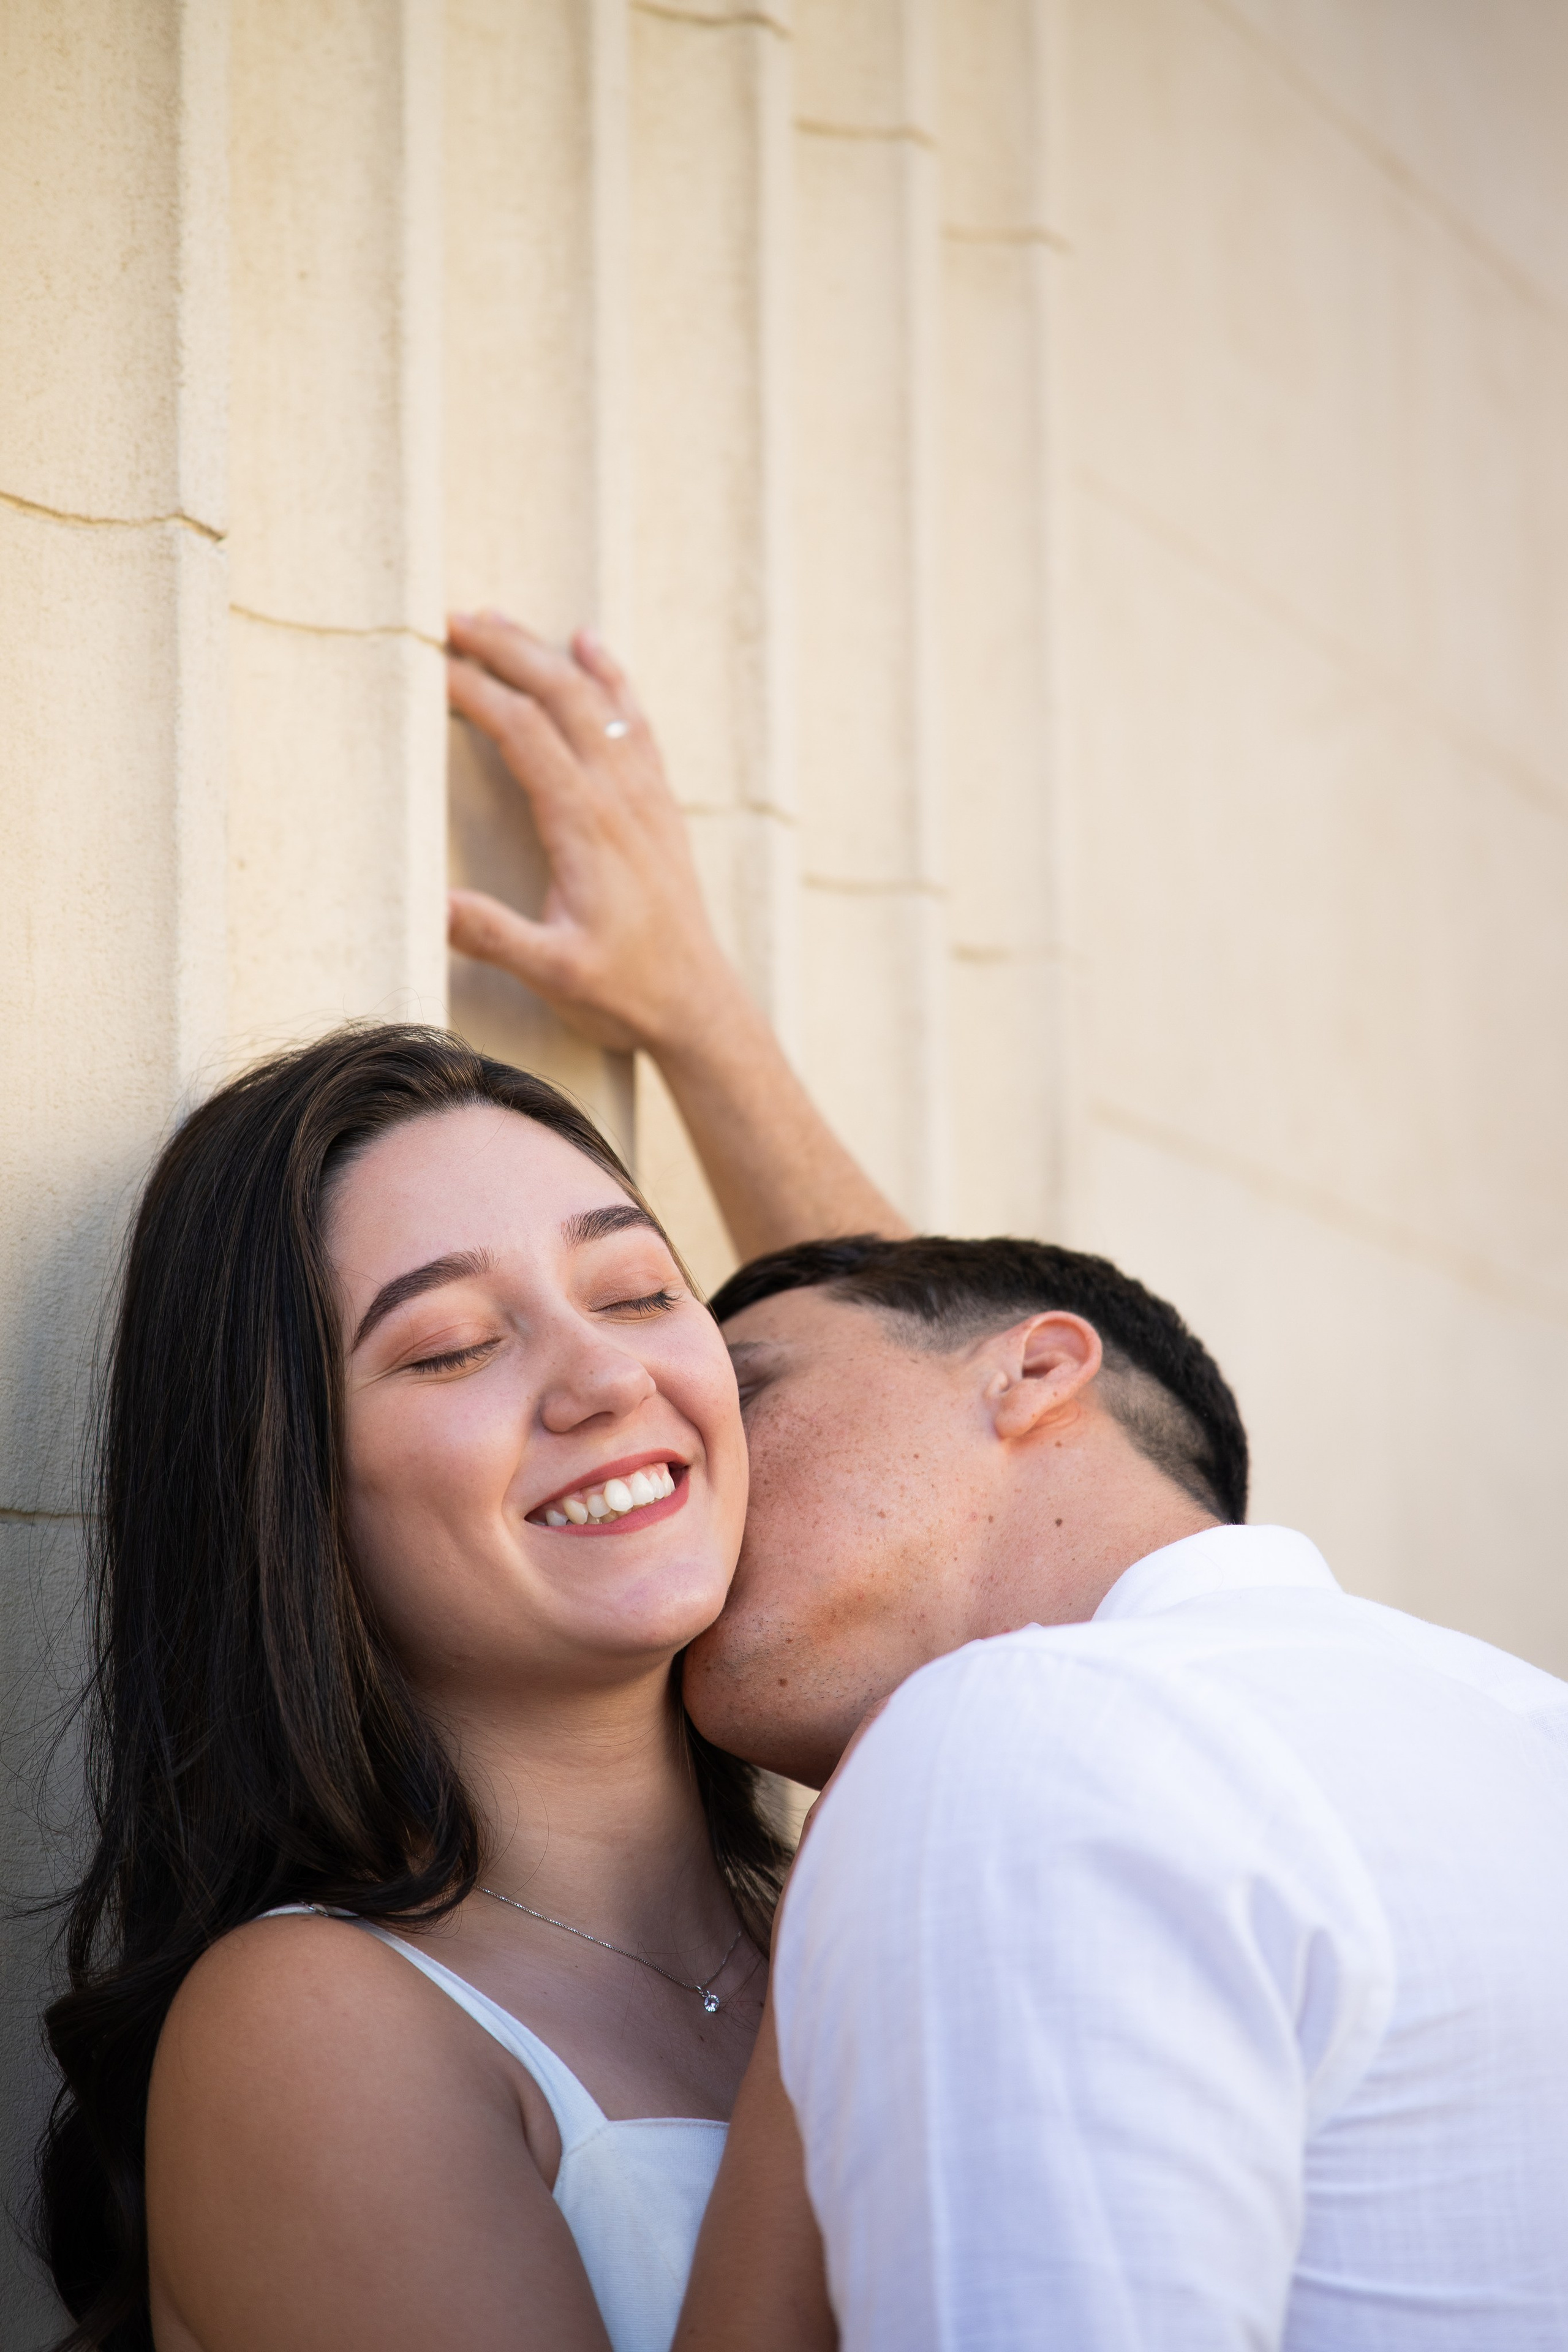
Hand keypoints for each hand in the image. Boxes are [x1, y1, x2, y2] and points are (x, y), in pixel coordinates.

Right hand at [447, 609, 908, 1260]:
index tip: (430, 661)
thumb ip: (493, 936)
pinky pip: (636, 720)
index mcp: (585, 824)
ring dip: (545, 653)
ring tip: (497, 619)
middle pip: (559, 694)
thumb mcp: (553, 974)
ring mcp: (645, 795)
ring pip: (596, 698)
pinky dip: (610, 675)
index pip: (521, 731)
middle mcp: (620, 795)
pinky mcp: (659, 805)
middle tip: (450, 617)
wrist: (700, 1006)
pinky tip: (590, 644)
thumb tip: (431, 902)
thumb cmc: (627, 992)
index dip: (473, 690)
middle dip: (504, 648)